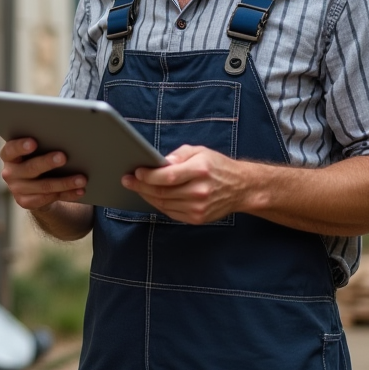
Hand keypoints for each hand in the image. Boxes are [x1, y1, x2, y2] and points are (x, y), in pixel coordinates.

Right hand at [0, 138, 87, 212]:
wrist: (32, 185)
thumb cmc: (36, 158)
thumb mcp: (34, 151)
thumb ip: (42, 145)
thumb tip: (65, 139)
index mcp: (9, 156)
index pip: (11, 150)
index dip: (21, 146)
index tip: (34, 142)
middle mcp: (10, 173)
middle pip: (30, 168)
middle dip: (48, 163)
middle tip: (64, 157)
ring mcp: (17, 189)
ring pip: (44, 187)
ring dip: (64, 183)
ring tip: (82, 179)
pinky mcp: (25, 202)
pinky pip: (48, 199)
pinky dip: (67, 194)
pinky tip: (80, 191)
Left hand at [121, 144, 247, 223]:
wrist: (241, 188)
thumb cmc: (218, 166)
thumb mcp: (200, 151)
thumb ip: (178, 155)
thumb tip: (159, 162)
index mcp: (199, 170)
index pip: (167, 177)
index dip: (148, 176)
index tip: (135, 172)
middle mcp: (199, 191)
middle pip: (162, 192)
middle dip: (140, 186)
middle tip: (127, 180)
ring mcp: (198, 208)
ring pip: (163, 204)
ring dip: (146, 196)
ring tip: (136, 187)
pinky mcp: (197, 218)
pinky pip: (170, 212)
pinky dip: (158, 204)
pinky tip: (151, 196)